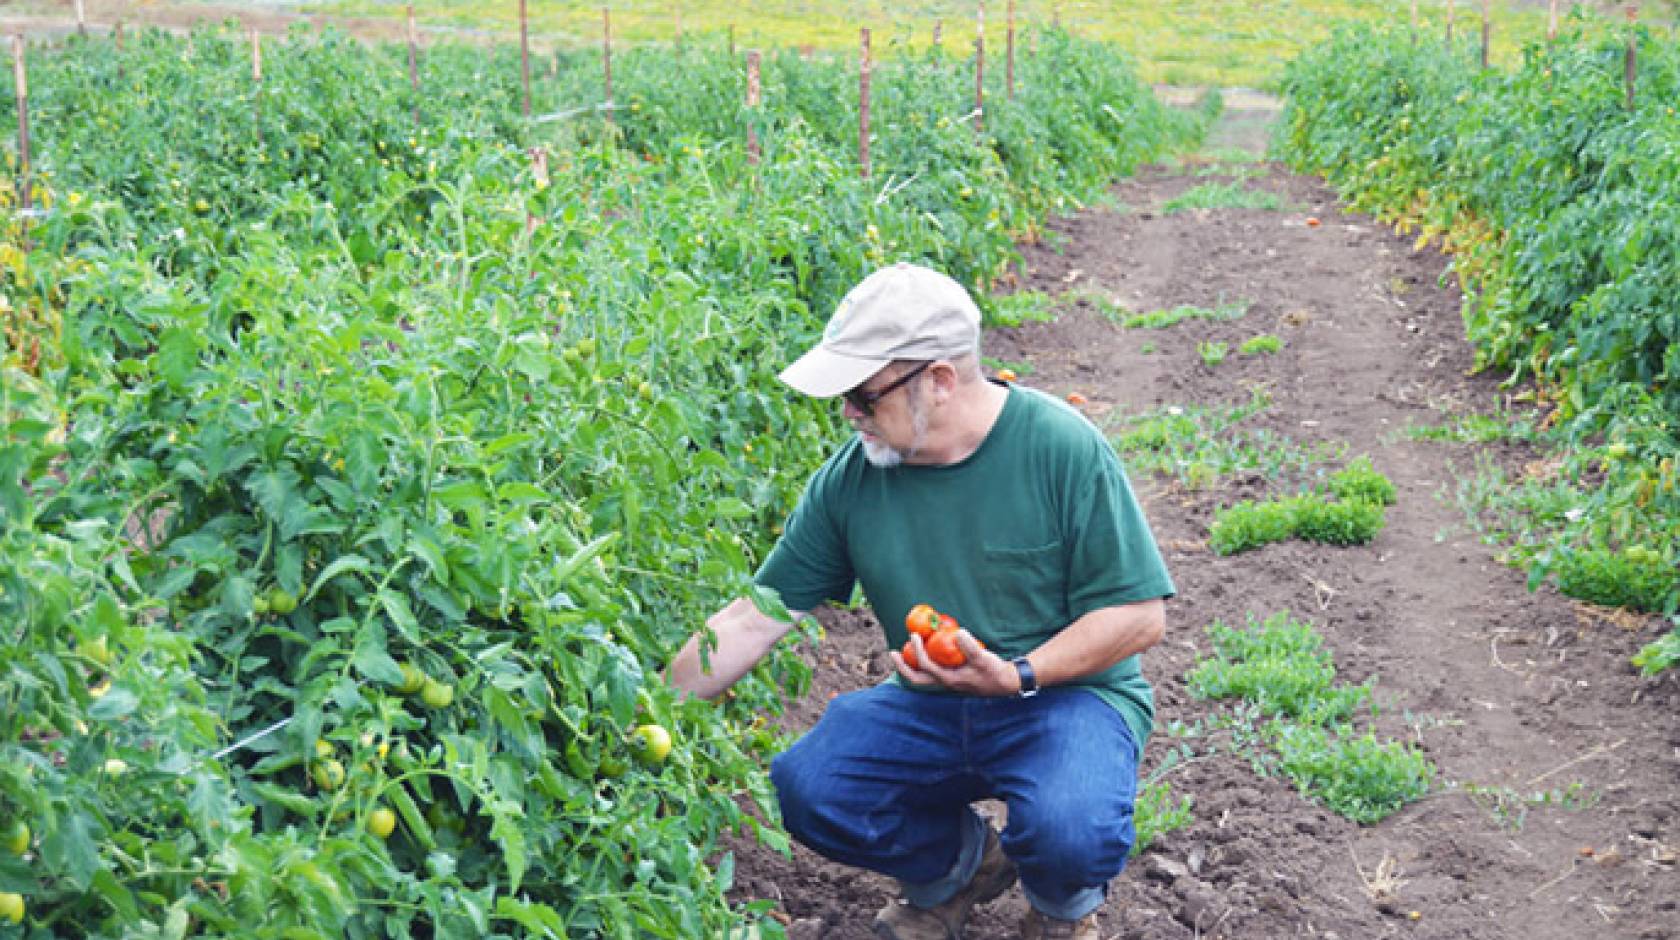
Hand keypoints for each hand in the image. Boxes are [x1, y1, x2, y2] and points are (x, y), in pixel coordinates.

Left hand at [889, 630, 1019, 695]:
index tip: (914, 635)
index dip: (917, 651)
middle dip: (902, 667)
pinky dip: (924, 664)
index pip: (926, 666)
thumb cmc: (993, 671)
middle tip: (892, 652)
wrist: (1005, 683)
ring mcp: (948, 682)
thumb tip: (958, 633)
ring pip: (923, 678)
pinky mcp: (953, 678)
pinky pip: (932, 673)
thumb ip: (970, 646)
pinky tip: (925, 652)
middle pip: (917, 679)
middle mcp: (945, 683)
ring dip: (911, 666)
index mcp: (949, 679)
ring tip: (902, 653)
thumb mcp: (983, 658)